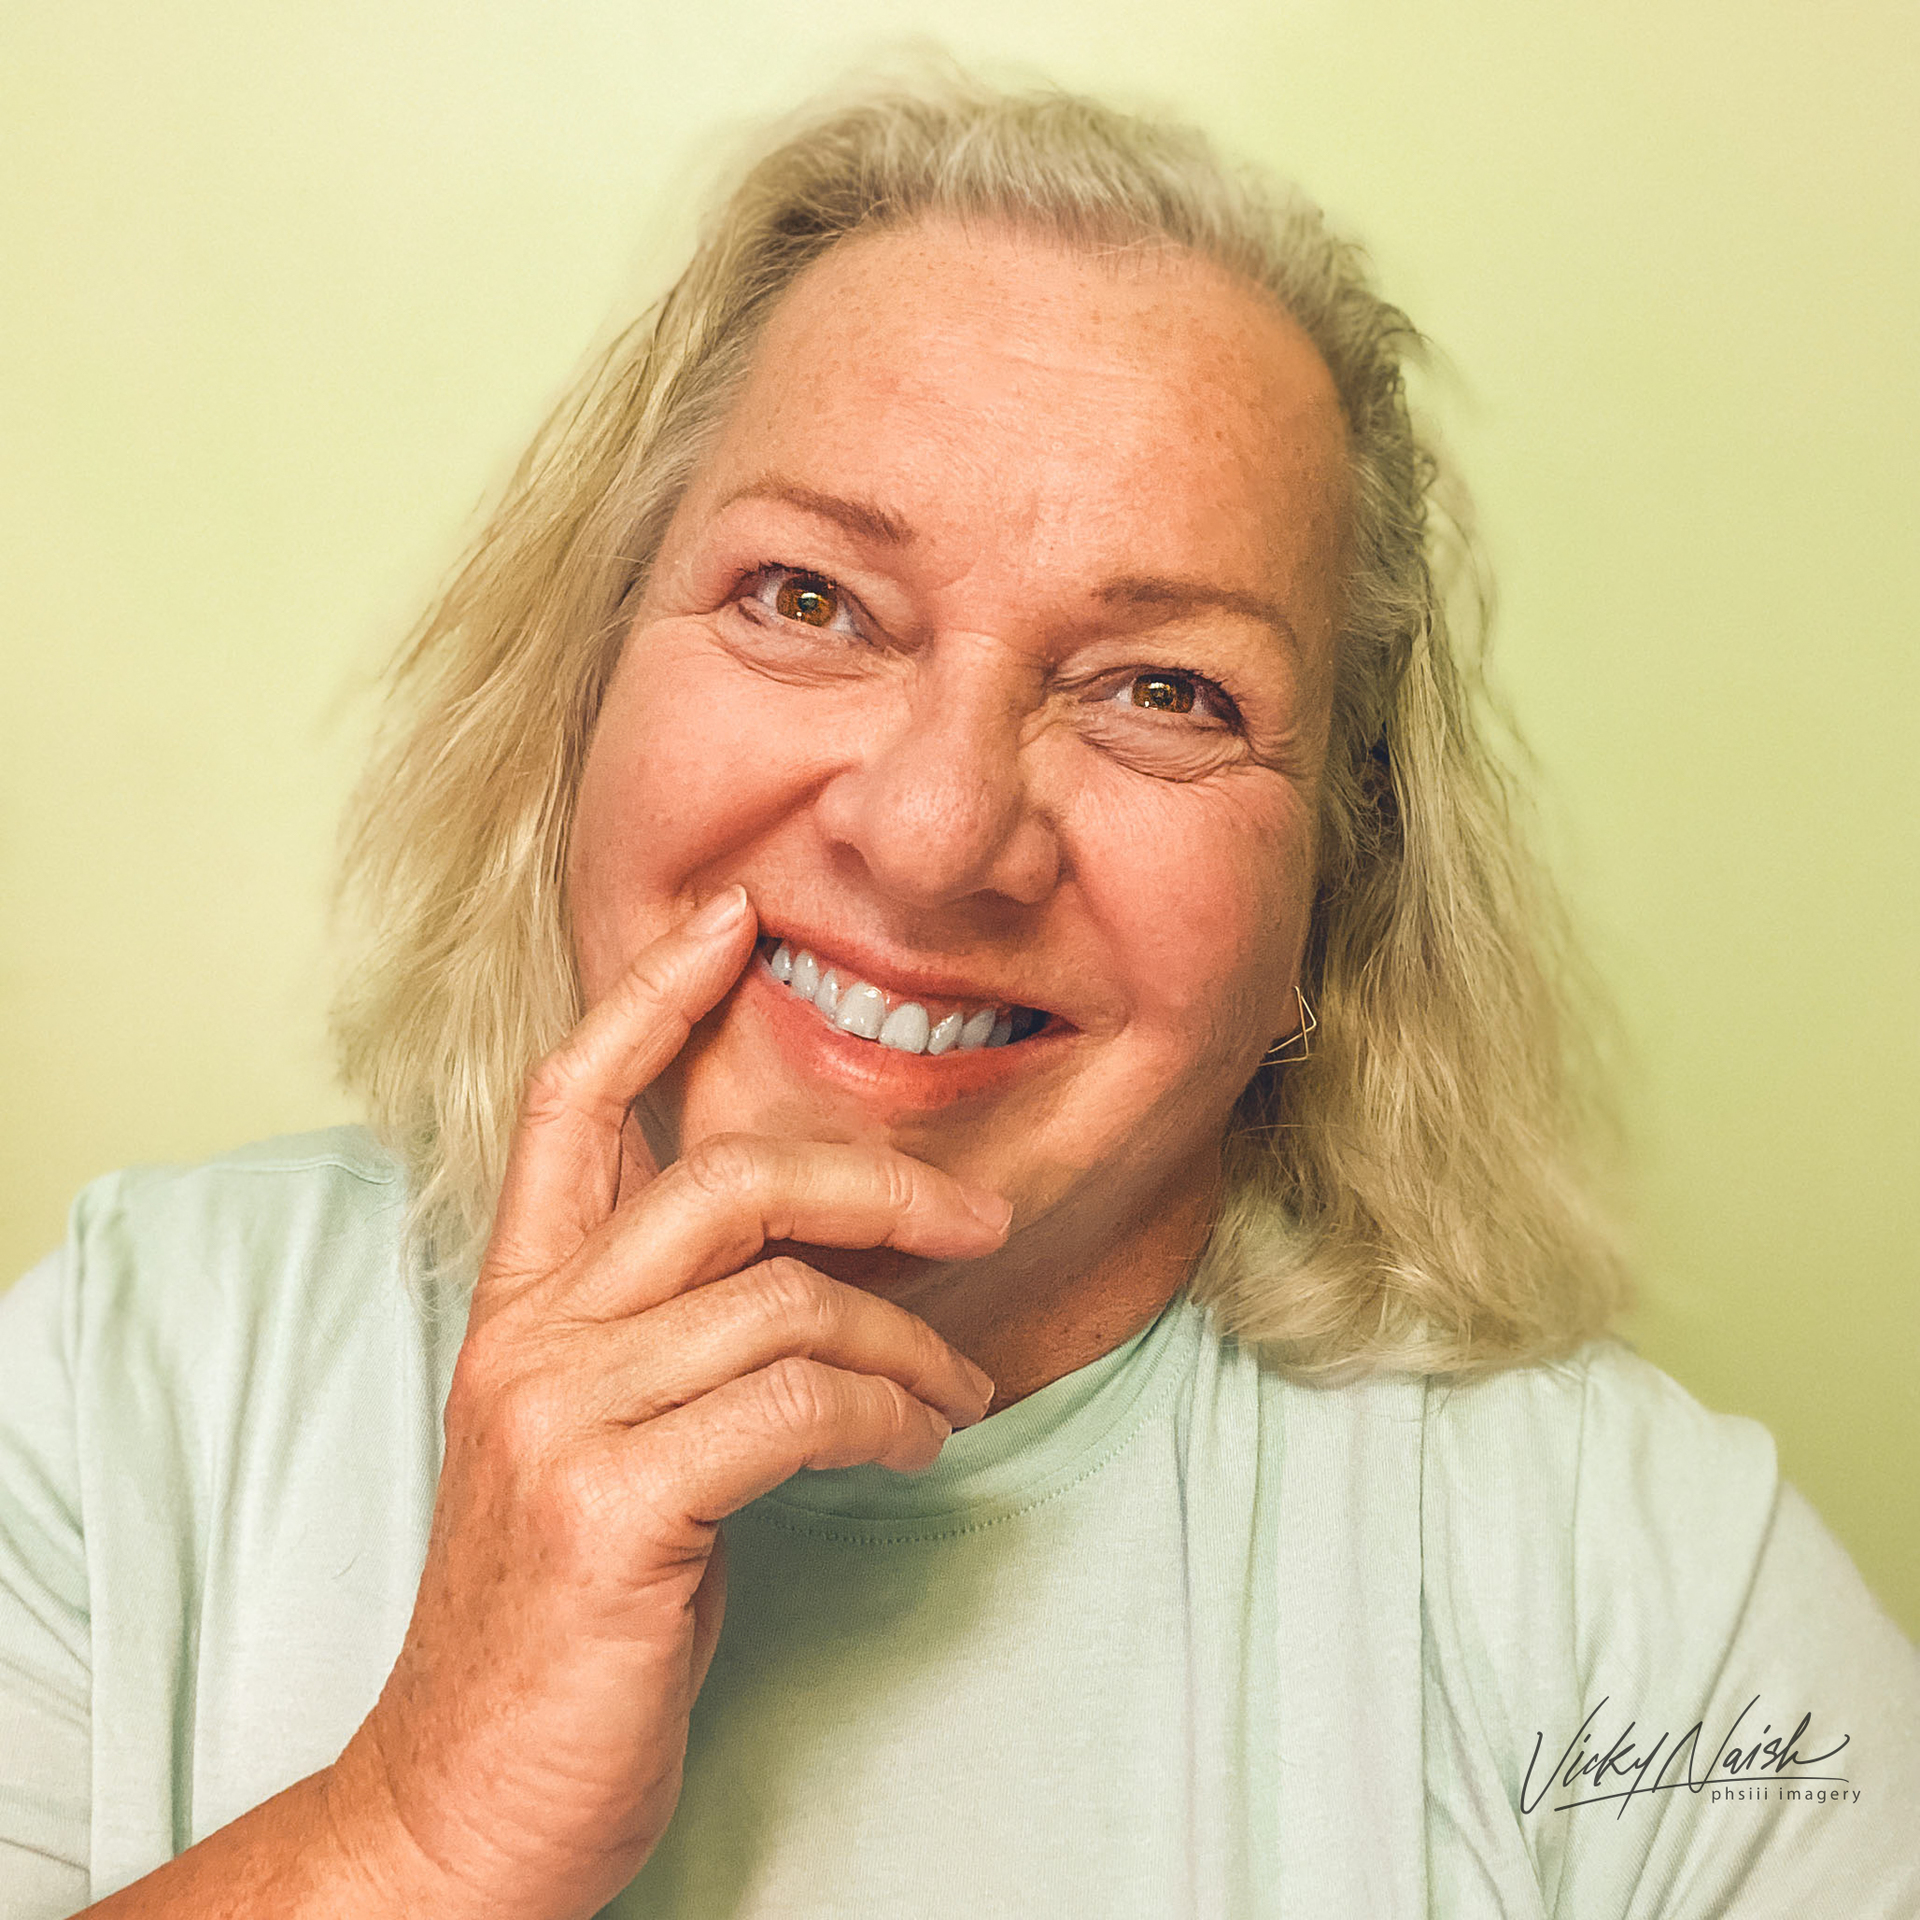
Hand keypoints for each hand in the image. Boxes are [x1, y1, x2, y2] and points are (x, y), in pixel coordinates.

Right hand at [326, 886, 1003, 1919]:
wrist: (468, 1801)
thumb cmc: (564, 1616)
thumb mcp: (601, 1445)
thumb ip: (676, 1341)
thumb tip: (826, 1276)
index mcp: (521, 1310)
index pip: (568, 1103)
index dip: (650, 995)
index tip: (732, 917)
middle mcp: (528, 1342)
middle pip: (726, 1181)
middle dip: (878, 1183)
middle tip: (984, 1213)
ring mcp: (562, 1420)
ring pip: (790, 1301)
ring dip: (912, 1343)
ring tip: (957, 1394)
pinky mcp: (614, 1509)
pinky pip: (801, 1404)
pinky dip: (889, 1413)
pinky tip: (919, 1444)